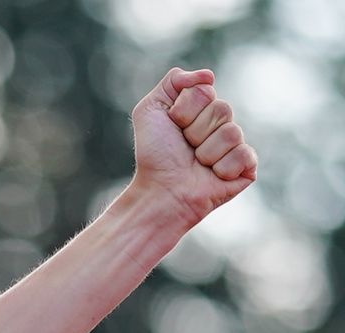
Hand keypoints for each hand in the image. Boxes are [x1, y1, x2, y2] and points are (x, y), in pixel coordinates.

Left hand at [128, 68, 257, 231]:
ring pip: (232, 132)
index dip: (183, 111)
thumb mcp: (150, 110)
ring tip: (196, 163)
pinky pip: (244, 154)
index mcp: (203, 108)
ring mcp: (236, 145)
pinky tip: (212, 175)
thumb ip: (173, 82)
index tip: (172, 126)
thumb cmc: (154, 154)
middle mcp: (222, 124)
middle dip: (195, 131)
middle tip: (184, 147)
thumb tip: (207, 75)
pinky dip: (222, 167)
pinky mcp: (247, 167)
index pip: (205, 91)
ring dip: (206, 151)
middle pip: (222, 109)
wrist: (160, 191)